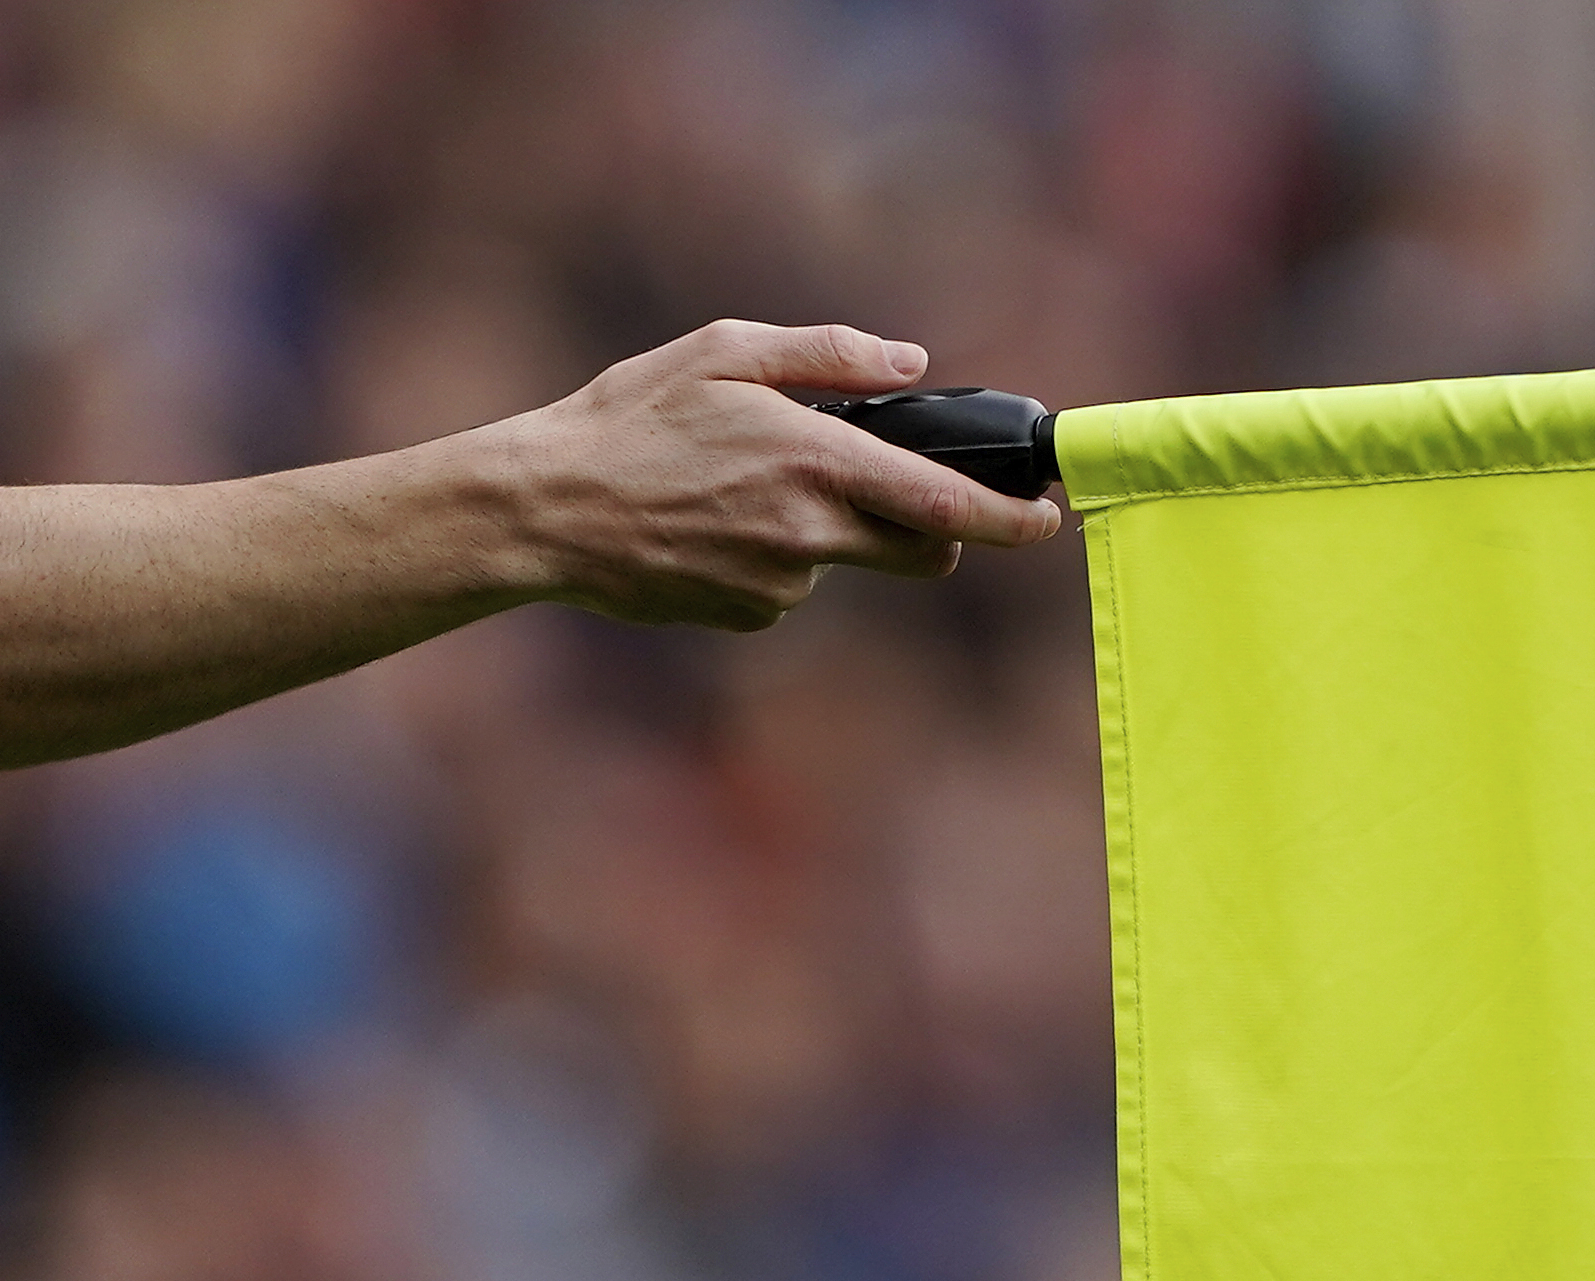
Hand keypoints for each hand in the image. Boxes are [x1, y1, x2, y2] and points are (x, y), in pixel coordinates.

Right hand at [492, 319, 1062, 629]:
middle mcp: (810, 531)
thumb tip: (911, 361)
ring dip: (825, 532)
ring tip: (739, 490)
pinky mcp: (750, 616)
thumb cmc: (630, 416)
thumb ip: (829, 353)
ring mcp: (781, 584)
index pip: (944, 505)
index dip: (1011, 520)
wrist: (545, 509)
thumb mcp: (725, 350)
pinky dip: (773, 560)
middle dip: (935, 533)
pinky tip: (712, 529)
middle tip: (903, 497)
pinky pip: (790, 589)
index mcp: (816, 459)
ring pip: (845, 562)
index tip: (1049, 519)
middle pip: (920, 552)